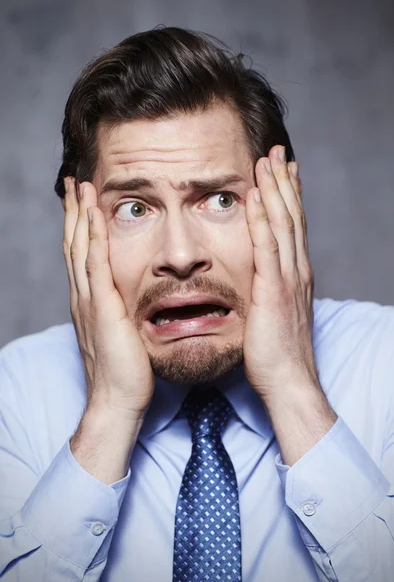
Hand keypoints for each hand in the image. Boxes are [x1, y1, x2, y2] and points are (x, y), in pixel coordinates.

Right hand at [63, 178, 154, 420]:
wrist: (118, 398)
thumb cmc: (126, 370)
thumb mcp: (122, 332)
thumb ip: (122, 311)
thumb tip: (133, 299)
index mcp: (89, 300)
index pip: (82, 254)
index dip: (80, 226)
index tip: (81, 201)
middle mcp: (84, 296)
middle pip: (75, 244)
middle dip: (74, 211)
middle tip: (72, 183)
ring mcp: (90, 300)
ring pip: (80, 248)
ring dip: (80, 215)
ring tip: (78, 186)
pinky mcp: (103, 308)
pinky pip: (97, 265)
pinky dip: (94, 238)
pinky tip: (95, 215)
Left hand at [243, 146, 319, 403]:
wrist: (287, 380)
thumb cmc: (277, 353)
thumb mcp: (274, 314)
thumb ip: (269, 290)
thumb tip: (258, 279)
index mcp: (295, 275)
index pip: (292, 227)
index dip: (288, 197)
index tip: (283, 172)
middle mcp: (296, 270)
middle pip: (291, 217)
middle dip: (284, 182)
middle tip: (278, 153)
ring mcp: (286, 278)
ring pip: (282, 223)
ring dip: (274, 189)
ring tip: (268, 160)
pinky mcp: (272, 289)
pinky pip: (266, 245)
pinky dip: (262, 217)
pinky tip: (256, 195)